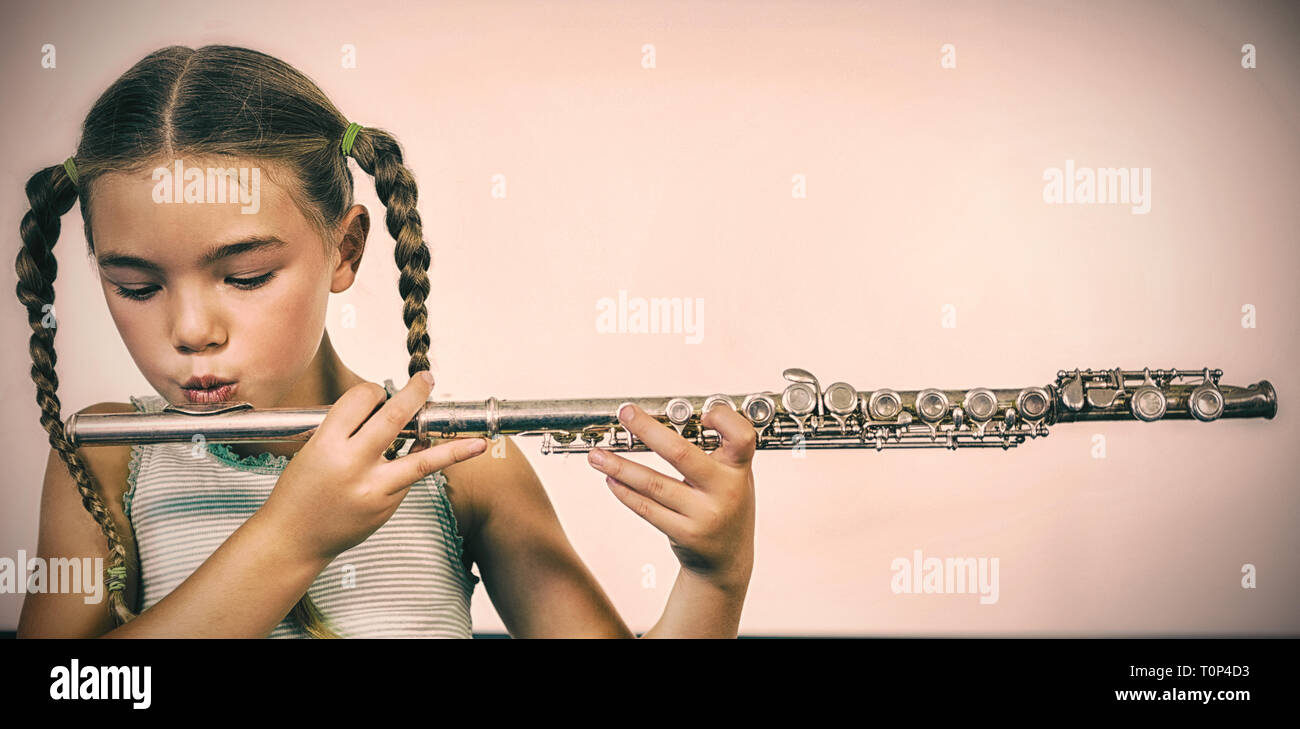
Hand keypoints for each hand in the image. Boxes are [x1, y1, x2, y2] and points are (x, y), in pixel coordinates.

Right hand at [261, 372, 488, 561]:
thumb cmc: (302, 490)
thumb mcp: (313, 450)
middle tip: (427, 379)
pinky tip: (423, 453)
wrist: (294, 538)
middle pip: (394, 417)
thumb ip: (348, 431)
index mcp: (326, 443)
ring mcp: (373, 489)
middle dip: (416, 394)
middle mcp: (352, 464)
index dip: (373, 391)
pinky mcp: (386, 507)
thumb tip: (393, 411)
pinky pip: (411, 477)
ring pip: (423, 459)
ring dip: (453, 444)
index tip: (378, 392)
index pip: (361, 399)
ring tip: (479, 439)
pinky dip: (420, 461)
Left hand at [586, 403, 756, 587]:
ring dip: (620, 467)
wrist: (727, 560)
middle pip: (681, 454)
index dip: (723, 419)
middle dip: (647, 430)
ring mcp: (703, 515)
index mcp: (739, 470)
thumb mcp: (735, 476)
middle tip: (625, 413)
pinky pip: (647, 508)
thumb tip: (671, 417)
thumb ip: (716, 450)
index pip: (740, 437)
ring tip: (596, 455)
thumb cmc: (726, 505)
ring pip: (654, 484)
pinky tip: (611, 479)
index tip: (702, 412)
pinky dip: (625, 491)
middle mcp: (724, 491)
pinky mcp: (684, 534)